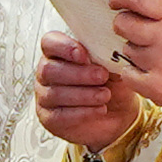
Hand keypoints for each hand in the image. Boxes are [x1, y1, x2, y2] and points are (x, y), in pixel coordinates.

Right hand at [37, 33, 141, 154]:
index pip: (49, 42)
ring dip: (84, 94)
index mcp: (58, 53)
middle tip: (102, 76)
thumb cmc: (110, 83)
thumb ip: (106, 58)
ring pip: (55, 93)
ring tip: (105, 95)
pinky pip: (60, 115)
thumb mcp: (112, 67)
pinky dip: (83, 112)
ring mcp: (45, 96)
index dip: (64, 47)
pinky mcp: (50, 118)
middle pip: (49, 69)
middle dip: (78, 73)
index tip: (84, 55)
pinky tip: (100, 109)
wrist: (116, 113)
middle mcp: (46, 73)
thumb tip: (110, 56)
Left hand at [108, 0, 161, 125]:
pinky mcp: (155, 88)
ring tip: (159, 56)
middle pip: (123, 23)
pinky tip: (152, 71)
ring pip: (125, 49)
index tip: (115, 0)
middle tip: (135, 29)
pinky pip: (127, 73)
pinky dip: (134, 72)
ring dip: (135, 50)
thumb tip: (136, 6)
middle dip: (125, 24)